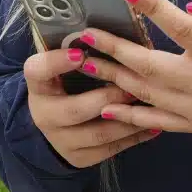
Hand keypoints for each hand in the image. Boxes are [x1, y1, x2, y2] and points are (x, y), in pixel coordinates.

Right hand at [23, 46, 159, 168]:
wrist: (53, 124)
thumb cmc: (65, 83)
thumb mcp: (62, 67)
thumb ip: (78, 52)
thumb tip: (112, 33)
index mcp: (37, 85)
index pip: (37, 71)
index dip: (56, 63)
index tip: (80, 53)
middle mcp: (44, 115)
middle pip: (73, 110)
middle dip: (106, 98)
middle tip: (131, 86)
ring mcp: (61, 141)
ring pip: (98, 133)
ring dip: (127, 119)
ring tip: (150, 106)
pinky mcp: (80, 158)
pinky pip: (111, 149)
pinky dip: (134, 136)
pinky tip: (154, 125)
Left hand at [72, 0, 191, 138]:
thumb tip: (191, 7)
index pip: (180, 26)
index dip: (154, 8)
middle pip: (148, 64)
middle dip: (112, 48)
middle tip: (83, 35)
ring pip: (145, 92)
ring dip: (112, 76)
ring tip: (83, 63)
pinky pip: (155, 122)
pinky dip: (129, 115)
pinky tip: (105, 105)